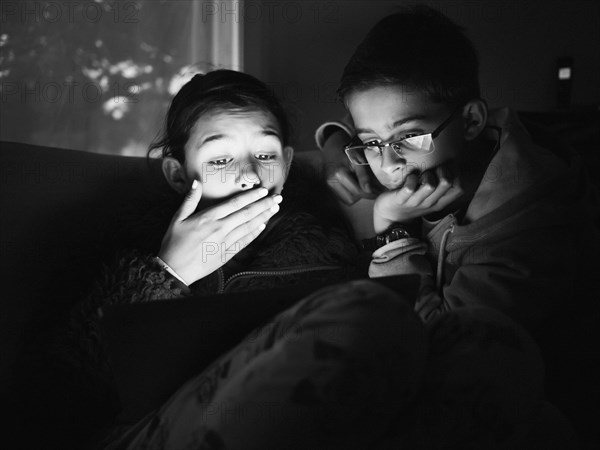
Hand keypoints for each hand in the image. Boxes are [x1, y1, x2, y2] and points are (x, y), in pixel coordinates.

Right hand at [158, 181, 281, 284]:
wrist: (174, 269)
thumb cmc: (174, 243)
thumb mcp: (178, 218)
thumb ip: (189, 200)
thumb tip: (196, 182)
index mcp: (208, 218)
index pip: (235, 204)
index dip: (251, 196)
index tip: (263, 190)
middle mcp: (219, 228)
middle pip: (246, 214)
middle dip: (264, 204)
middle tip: (277, 197)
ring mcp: (225, 242)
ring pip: (249, 226)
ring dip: (263, 216)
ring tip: (275, 208)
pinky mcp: (227, 254)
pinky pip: (244, 241)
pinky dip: (254, 233)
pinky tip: (262, 226)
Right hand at [322, 129, 379, 204]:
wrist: (333, 146)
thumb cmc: (347, 150)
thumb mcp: (358, 159)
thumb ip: (364, 176)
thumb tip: (372, 191)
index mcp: (339, 173)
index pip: (358, 191)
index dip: (371, 193)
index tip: (380, 192)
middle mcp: (331, 181)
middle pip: (351, 199)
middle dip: (363, 195)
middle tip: (374, 190)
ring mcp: (329, 185)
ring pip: (347, 200)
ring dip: (357, 196)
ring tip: (364, 186)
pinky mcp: (329, 187)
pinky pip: (343, 197)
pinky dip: (351, 194)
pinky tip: (356, 185)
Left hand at [373, 165, 463, 232]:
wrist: (390, 216)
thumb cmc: (411, 201)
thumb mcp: (430, 198)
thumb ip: (439, 188)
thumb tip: (450, 165)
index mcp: (439, 202)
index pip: (459, 189)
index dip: (457, 174)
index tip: (447, 167)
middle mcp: (430, 203)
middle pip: (446, 183)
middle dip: (442, 170)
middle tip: (433, 169)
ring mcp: (415, 202)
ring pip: (430, 185)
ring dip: (426, 175)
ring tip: (420, 175)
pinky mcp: (401, 200)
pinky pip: (409, 188)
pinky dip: (410, 179)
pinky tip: (409, 178)